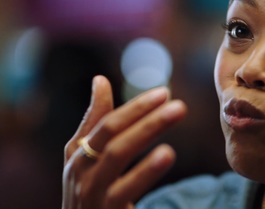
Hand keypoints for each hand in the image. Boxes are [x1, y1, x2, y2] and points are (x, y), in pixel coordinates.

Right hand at [62, 75, 186, 208]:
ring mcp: (91, 192)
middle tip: (178, 105)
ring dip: (146, 132)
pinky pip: (124, 189)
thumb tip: (100, 79)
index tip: (163, 93)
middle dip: (145, 116)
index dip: (135, 107)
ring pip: (117, 155)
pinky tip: (166, 154)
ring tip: (174, 116)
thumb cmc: (87, 188)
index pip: (107, 123)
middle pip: (113, 135)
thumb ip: (94, 120)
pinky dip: (145, 170)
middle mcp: (80, 170)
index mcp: (77, 153)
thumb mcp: (85, 156)